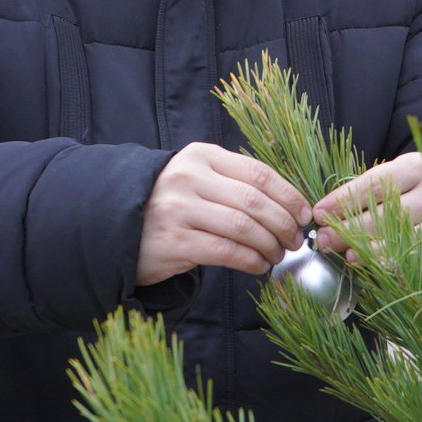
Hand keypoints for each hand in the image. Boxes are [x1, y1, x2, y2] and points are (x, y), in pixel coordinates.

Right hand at [136, 143, 311, 285]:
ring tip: (277, 254)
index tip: (304, 214)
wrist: (116, 226)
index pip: (258, 173)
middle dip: (283, 223)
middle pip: (255, 201)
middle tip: (295, 240)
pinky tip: (259, 265)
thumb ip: (235, 184)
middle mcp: (189, 178)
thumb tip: (289, 206)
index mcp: (202, 156)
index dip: (289, 195)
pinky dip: (251, 261)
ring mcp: (179, 209)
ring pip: (243, 227)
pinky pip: (226, 252)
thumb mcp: (198, 179)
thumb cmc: (170, 204)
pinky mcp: (174, 242)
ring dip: (269, 244)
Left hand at [313, 151, 421, 273]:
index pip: (374, 184)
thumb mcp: (397, 179)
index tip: (318, 214)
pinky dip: (401, 269)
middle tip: (325, 240)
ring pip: (406, 241)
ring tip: (348, 257)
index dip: (342, 200)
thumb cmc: (419, 191)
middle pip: (386, 214)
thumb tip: (323, 215)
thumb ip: (365, 193)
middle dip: (349, 229)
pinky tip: (379, 271)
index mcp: (419, 167)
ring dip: (372, 251)